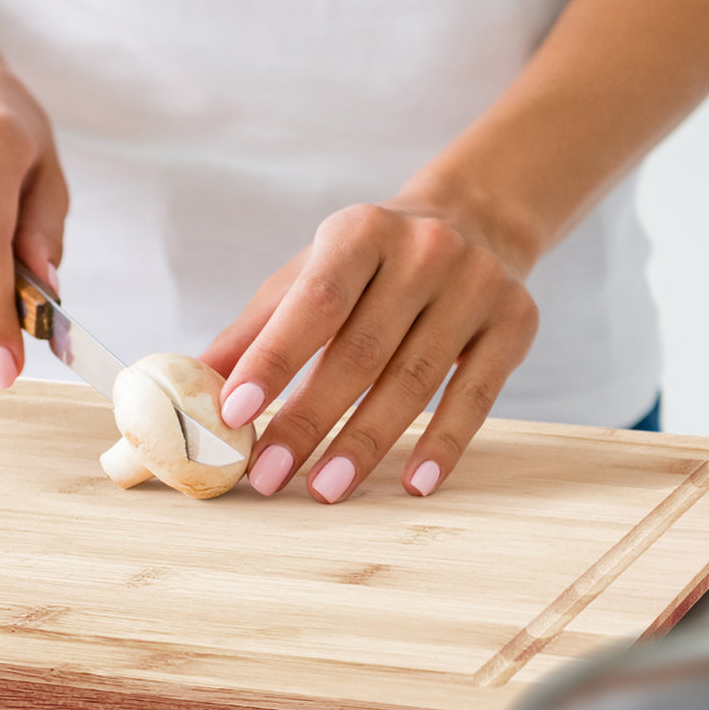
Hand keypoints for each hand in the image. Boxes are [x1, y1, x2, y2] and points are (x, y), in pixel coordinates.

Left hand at [201, 199, 539, 501]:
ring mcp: (477, 287)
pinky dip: (444, 445)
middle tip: (269, 475)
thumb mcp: (309, 273)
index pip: (316, 302)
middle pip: (361, 352)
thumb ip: (255, 328)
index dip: (274, 361)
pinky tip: (414, 485)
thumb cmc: (370, 262)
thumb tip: (193, 383)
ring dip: (366, 444)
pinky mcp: (515, 324)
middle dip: (309, 421)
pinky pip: (476, 397)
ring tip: (325, 489)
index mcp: (361, 232)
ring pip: (415, 382)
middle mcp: (424, 253)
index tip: (234, 415)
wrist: (474, 221)